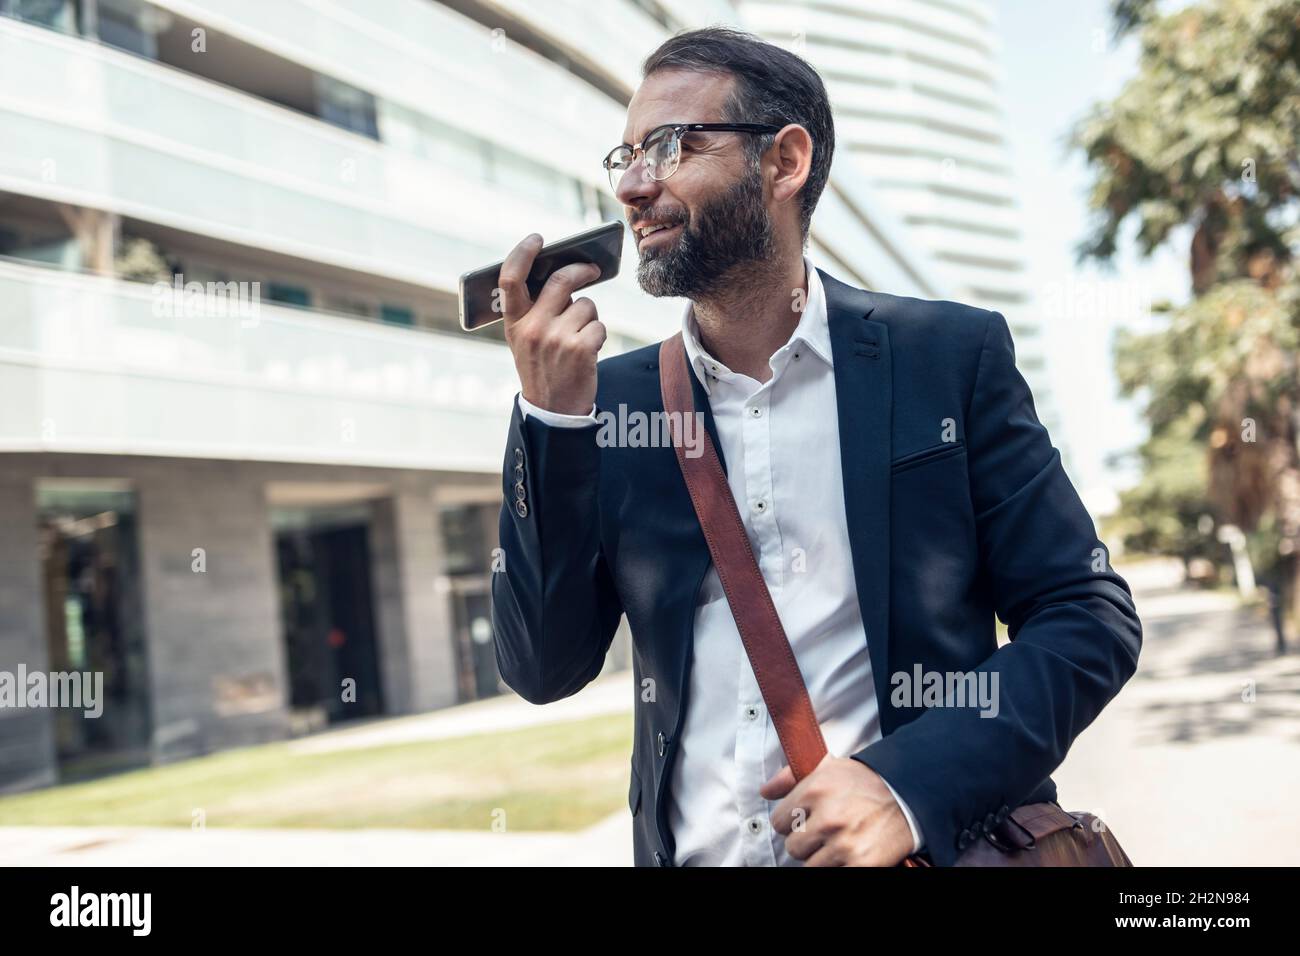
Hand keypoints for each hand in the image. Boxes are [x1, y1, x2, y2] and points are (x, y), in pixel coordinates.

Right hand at [499, 234, 605, 415]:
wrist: (553, 410)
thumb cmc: (541, 366)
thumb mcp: (524, 339)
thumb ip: (533, 309)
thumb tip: (561, 272)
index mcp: (514, 323)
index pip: (510, 278)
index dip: (523, 253)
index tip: (537, 239)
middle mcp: (532, 328)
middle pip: (561, 281)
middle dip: (581, 270)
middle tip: (591, 269)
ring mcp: (556, 338)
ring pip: (586, 305)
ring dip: (589, 317)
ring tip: (578, 338)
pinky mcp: (580, 349)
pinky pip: (599, 325)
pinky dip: (598, 335)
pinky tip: (587, 351)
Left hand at [761, 753, 914, 866]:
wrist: (909, 796)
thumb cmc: (864, 782)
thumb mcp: (827, 767)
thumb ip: (791, 777)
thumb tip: (765, 792)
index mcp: (815, 790)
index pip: (778, 821)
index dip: (790, 822)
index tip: (805, 820)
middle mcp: (828, 817)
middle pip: (792, 847)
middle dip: (805, 841)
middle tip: (824, 832)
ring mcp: (844, 843)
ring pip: (809, 866)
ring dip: (821, 857)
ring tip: (837, 842)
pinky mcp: (861, 864)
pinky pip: (832, 874)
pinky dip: (839, 866)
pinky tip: (849, 853)